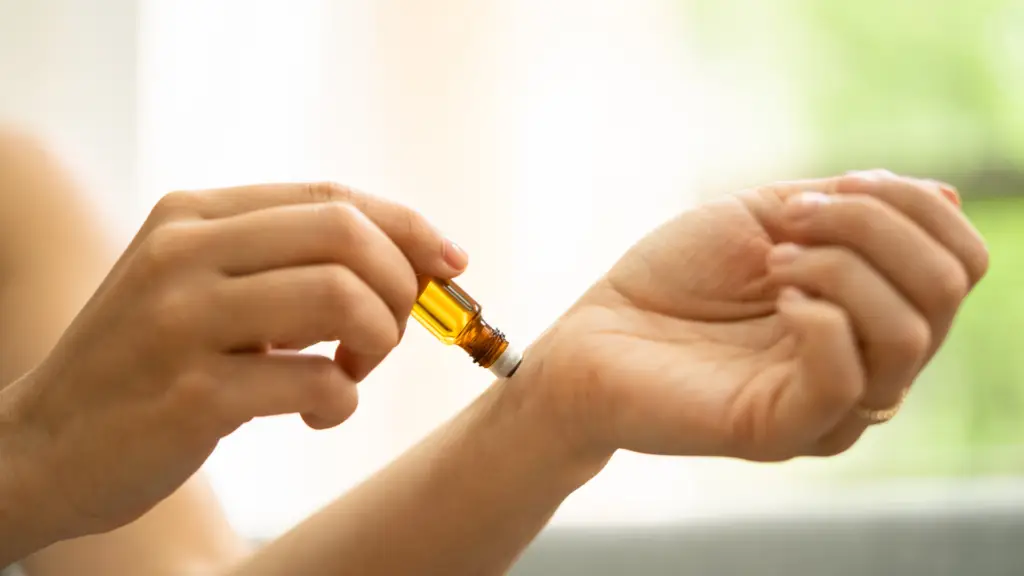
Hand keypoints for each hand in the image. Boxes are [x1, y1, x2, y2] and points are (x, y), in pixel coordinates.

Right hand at [0, 182, 465, 538]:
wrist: (43, 446)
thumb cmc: (148, 366)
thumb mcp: (200, 288)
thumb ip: (285, 262)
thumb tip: (412, 263)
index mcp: (193, 215)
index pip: (331, 198)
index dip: (408, 227)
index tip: (452, 263)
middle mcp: (185, 253)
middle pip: (347, 234)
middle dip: (401, 285)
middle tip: (389, 332)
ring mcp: (184, 320)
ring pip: (342, 297)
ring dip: (376, 340)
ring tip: (351, 372)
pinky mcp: (193, 394)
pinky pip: (318, 381)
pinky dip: (342, 400)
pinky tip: (320, 412)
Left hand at [519, 171, 987, 461]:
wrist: (595, 332)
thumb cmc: (674, 275)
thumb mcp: (767, 215)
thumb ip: (851, 206)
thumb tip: (949, 196)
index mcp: (870, 312)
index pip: (959, 261)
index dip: (913, 205)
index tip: (832, 187)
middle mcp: (867, 364)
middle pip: (944, 289)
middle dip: (873, 225)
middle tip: (788, 220)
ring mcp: (830, 405)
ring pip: (907, 333)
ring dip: (842, 267)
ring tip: (771, 261)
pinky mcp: (783, 430)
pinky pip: (847, 382)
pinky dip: (821, 319)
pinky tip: (775, 297)